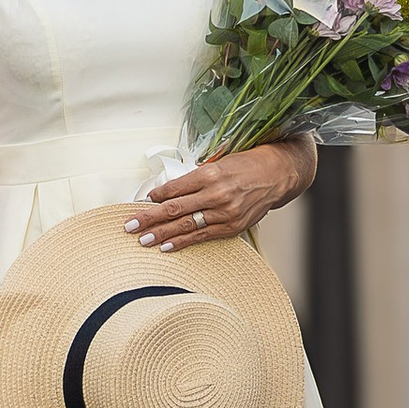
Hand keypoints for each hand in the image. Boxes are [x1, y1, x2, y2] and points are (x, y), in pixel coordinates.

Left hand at [125, 138, 314, 252]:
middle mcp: (216, 193)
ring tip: (142, 240)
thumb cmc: (247, 164)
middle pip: (174, 209)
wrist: (278, 174)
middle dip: (149, 218)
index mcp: (210, 173)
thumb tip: (168, 190)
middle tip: (129, 225)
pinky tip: (167, 246)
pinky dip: (183, 241)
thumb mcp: (220, 161)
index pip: (174, 188)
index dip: (155, 197)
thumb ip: (196, 176)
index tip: (141, 201)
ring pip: (185, 225)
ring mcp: (225, 212)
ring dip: (160, 233)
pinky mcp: (232, 226)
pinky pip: (202, 236)